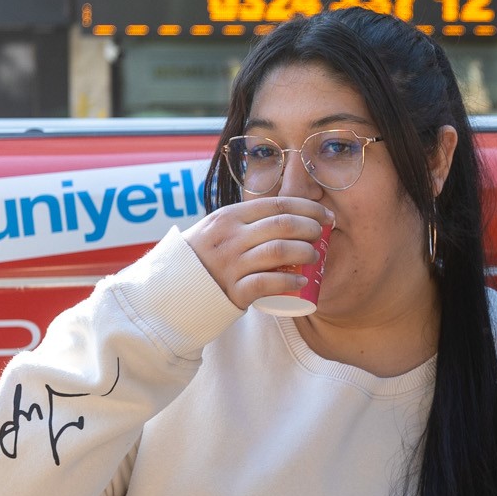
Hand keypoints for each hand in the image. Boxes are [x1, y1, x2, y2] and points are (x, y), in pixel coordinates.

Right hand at [184, 196, 330, 309]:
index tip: (325, 215)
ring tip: (315, 256)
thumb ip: (243, 221)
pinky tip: (302, 281)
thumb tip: (286, 214)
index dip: (307, 208)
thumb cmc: (201, 258)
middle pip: (282, 225)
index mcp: (228, 217)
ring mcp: (231, 264)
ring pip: (278, 251)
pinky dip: (289, 282)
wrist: (171, 290)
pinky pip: (267, 283)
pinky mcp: (233, 291)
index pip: (277, 204)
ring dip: (305, 252)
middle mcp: (230, 237)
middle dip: (311, 227)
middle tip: (322, 235)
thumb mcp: (216, 229)